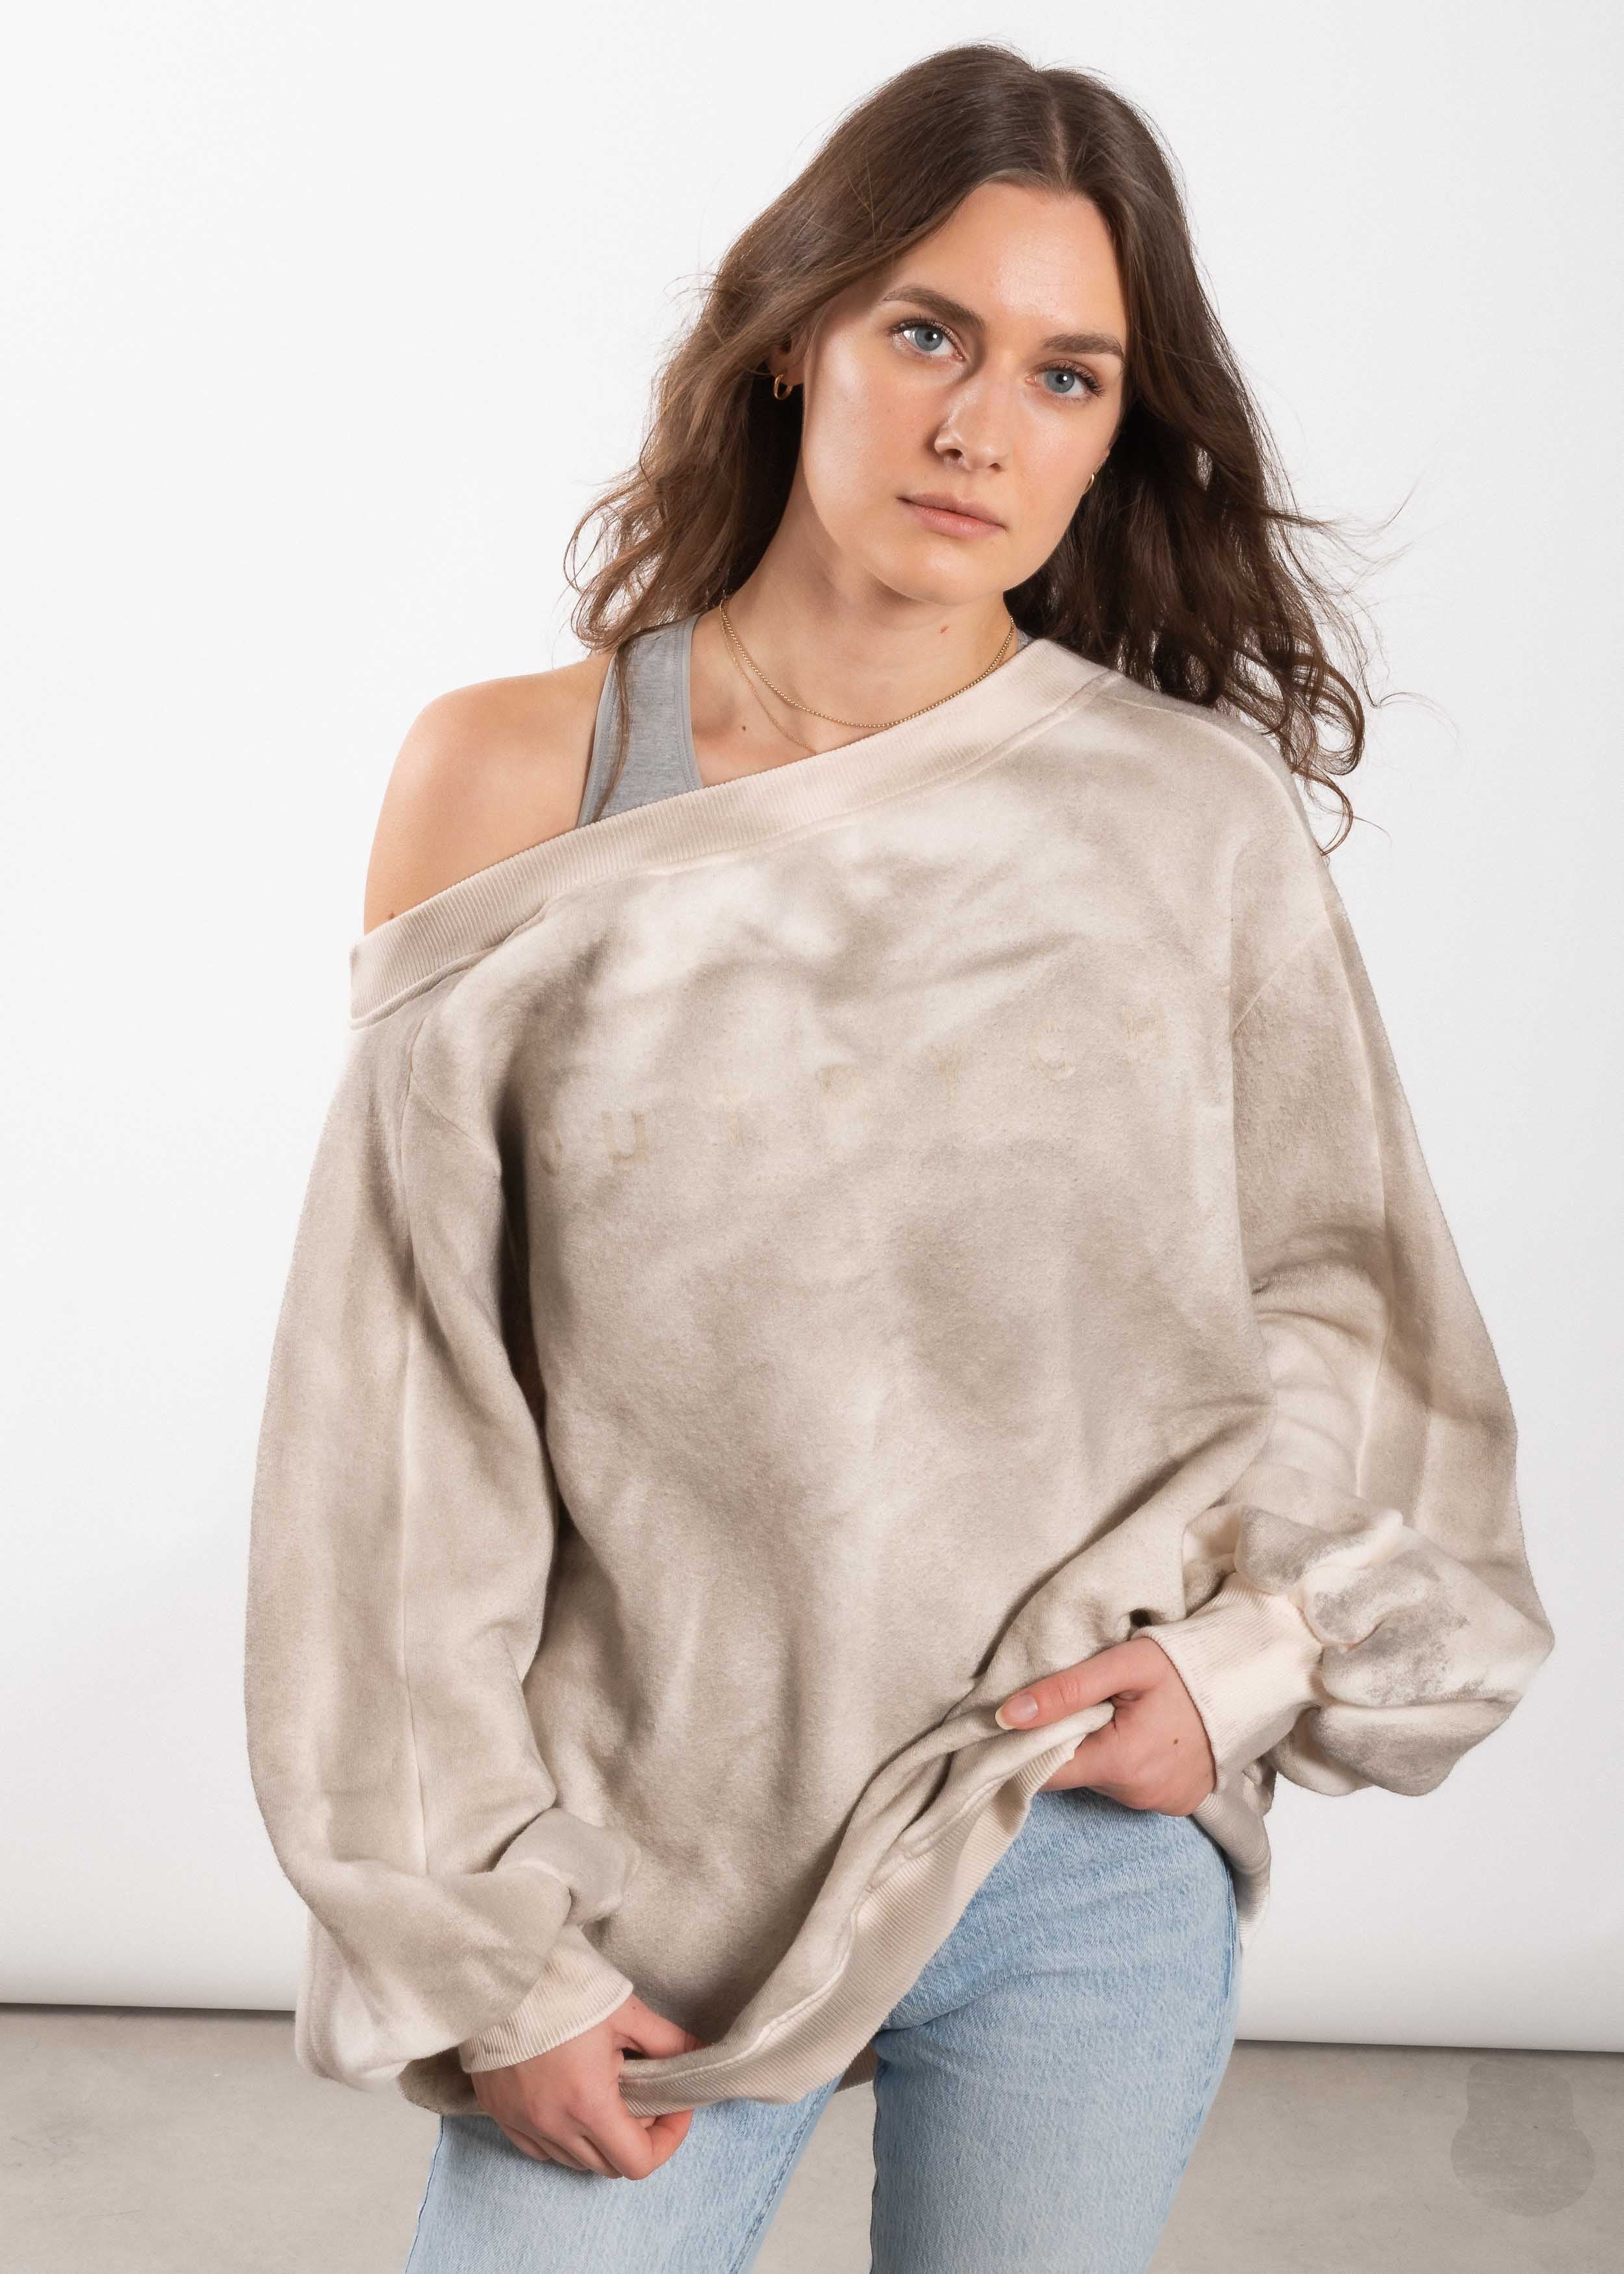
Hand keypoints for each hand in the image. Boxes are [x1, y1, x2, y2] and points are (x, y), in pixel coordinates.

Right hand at [469, 1991, 711, 2177]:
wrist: (501, 1972)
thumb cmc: (563, 1988)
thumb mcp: (624, 2010)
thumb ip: (666, 2041)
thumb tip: (696, 2054)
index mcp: (588, 2103)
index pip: (638, 2162)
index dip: (668, 2140)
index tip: (675, 2107)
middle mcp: (554, 2126)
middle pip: (609, 2166)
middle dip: (637, 2137)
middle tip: (644, 2094)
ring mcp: (523, 2123)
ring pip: (575, 2160)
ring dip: (600, 2139)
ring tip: (607, 2091)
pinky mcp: (500, 2114)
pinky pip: (540, 2149)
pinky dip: (564, 2137)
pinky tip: (570, 2100)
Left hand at [995, 1636, 1216, 1813]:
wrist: (1250, 1682)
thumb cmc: (1186, 1667)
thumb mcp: (1125, 1664)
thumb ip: (1065, 1689)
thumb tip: (1008, 1716)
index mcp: (1120, 1764)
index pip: (1043, 1772)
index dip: (1026, 1747)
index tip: (1020, 1723)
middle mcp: (1138, 1794)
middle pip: (1073, 1773)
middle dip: (1068, 1741)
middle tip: (1086, 1703)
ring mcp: (1160, 1804)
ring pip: (1101, 1779)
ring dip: (1099, 1750)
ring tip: (1119, 1714)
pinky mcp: (1177, 1804)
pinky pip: (1131, 1786)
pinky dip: (1127, 1762)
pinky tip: (1144, 1733)